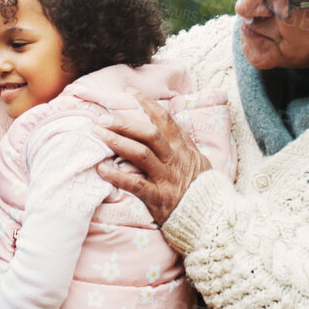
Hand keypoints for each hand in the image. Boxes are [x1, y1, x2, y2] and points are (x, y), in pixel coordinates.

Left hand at [93, 98, 212, 223]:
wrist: (211, 216)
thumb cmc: (199, 187)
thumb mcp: (195, 160)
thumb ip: (179, 143)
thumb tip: (164, 124)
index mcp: (182, 147)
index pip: (164, 119)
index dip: (146, 103)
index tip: (129, 92)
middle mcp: (174, 159)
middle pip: (149, 133)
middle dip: (124, 123)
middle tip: (102, 118)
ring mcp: (167, 178)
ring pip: (141, 154)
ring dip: (117, 141)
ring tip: (97, 134)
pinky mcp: (159, 198)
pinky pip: (136, 184)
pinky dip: (117, 176)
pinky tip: (101, 169)